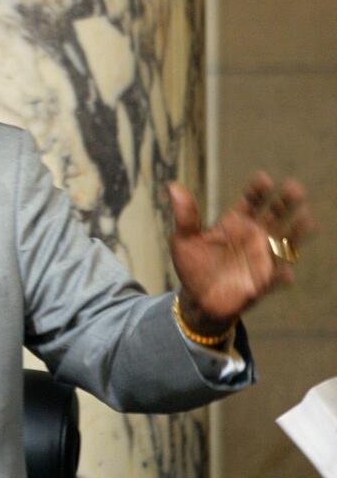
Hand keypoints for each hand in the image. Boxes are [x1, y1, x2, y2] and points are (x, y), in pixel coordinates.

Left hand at [169, 172, 314, 336]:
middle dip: (286, 202)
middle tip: (295, 187)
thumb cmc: (192, 265)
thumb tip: (173, 186)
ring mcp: (260, 258)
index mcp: (235, 223)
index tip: (263, 179)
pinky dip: (280, 277)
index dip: (258, 190)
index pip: (252, 201)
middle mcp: (254, 236)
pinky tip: (285, 275)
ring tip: (306, 219)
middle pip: (276, 215)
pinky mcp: (261, 283)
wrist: (197, 298)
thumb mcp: (183, 239)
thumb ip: (185, 215)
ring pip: (285, 242)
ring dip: (296, 231)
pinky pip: (275, 279)